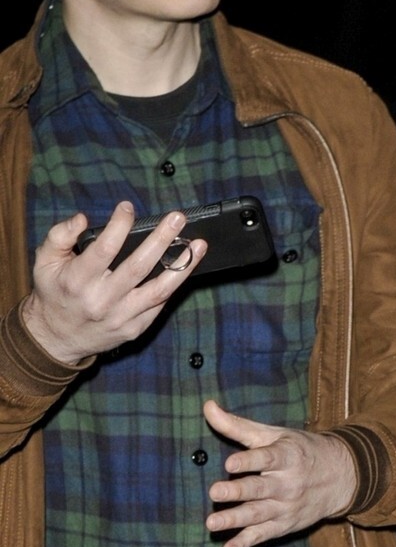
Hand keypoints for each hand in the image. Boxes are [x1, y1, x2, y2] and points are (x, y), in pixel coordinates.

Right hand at [21, 202, 206, 365]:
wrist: (57, 338)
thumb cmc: (55, 292)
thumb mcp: (45, 262)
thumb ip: (59, 236)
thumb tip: (81, 218)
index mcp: (78, 280)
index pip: (104, 249)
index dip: (119, 226)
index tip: (128, 208)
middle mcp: (101, 300)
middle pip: (138, 266)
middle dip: (161, 239)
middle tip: (178, 218)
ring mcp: (120, 317)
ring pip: (159, 290)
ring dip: (183, 266)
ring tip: (198, 245)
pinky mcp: (134, 329)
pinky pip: (159, 305)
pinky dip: (175, 285)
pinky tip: (187, 267)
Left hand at [203, 400, 357, 546]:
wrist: (341, 478)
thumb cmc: (300, 451)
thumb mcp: (274, 434)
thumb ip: (237, 425)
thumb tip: (207, 406)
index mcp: (286, 456)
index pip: (266, 458)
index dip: (248, 460)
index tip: (230, 463)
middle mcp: (288, 483)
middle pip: (259, 489)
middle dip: (237, 491)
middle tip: (215, 491)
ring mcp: (286, 507)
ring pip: (258, 515)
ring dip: (235, 520)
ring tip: (212, 524)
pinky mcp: (284, 525)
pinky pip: (263, 536)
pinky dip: (245, 544)